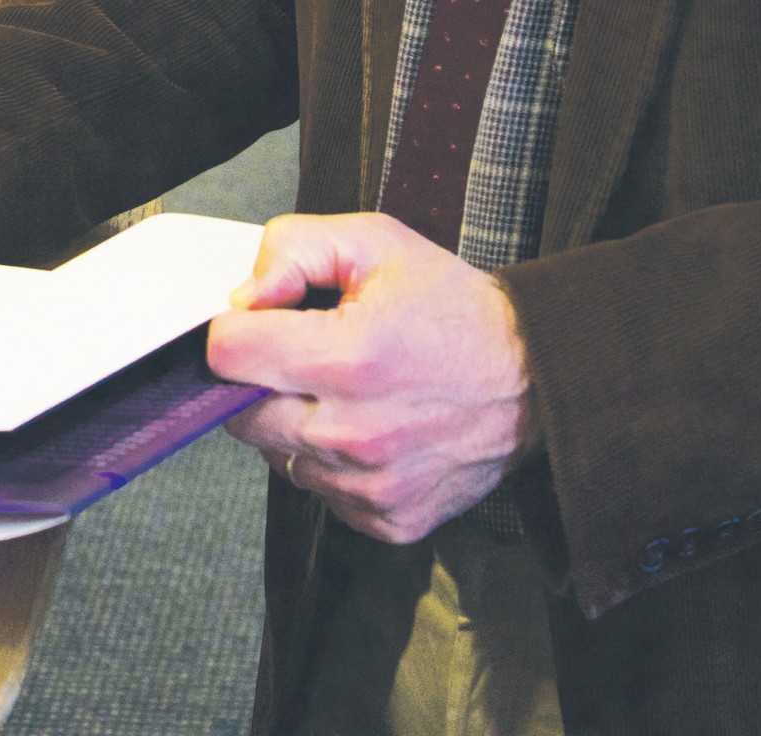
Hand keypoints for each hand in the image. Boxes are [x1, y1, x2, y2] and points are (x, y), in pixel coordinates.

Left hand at [207, 212, 536, 544]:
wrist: (533, 377)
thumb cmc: (452, 306)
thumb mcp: (376, 241)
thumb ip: (294, 248)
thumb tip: (242, 296)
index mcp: (348, 358)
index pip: (227, 355)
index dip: (237, 327)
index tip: (265, 320)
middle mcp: (353, 434)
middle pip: (239, 414)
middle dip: (261, 377)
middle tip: (305, 351)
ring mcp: (370, 487)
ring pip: (277, 455)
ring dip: (293, 421)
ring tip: (346, 388)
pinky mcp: (386, 520)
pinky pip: (320, 492)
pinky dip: (330, 461)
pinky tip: (369, 425)